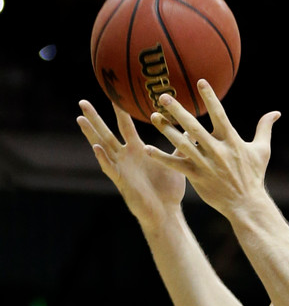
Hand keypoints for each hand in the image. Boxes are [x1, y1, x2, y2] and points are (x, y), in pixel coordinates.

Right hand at [76, 100, 184, 229]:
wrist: (166, 213)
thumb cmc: (169, 189)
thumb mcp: (175, 162)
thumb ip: (180, 145)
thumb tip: (190, 129)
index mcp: (137, 150)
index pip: (126, 125)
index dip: (119, 109)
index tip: (112, 92)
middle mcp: (126, 157)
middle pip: (107, 132)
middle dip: (95, 118)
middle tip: (82, 102)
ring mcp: (122, 168)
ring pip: (103, 147)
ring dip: (91, 134)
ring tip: (80, 119)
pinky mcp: (122, 182)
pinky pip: (110, 168)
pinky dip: (103, 158)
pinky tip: (96, 148)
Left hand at [142, 79, 278, 216]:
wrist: (246, 204)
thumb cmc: (253, 177)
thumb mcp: (262, 151)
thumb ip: (264, 129)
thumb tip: (276, 113)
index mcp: (231, 141)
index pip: (219, 114)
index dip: (210, 98)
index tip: (199, 82)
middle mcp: (217, 151)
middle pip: (194, 127)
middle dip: (178, 110)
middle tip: (164, 95)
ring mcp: (205, 164)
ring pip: (182, 144)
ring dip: (166, 129)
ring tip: (153, 116)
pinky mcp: (197, 177)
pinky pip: (176, 165)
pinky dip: (162, 157)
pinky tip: (148, 148)